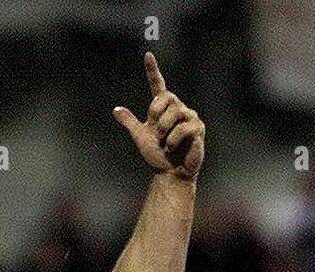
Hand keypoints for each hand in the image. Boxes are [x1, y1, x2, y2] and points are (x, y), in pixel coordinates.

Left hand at [113, 52, 204, 180]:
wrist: (170, 173)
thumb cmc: (158, 156)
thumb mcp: (141, 138)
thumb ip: (130, 123)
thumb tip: (116, 110)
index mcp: (164, 109)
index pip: (158, 86)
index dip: (153, 70)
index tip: (148, 55)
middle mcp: (178, 109)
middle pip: (167, 98)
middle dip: (157, 116)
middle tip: (157, 134)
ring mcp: (190, 117)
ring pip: (175, 113)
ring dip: (165, 131)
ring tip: (166, 144)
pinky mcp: (198, 129)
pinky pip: (183, 128)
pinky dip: (173, 140)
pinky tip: (173, 148)